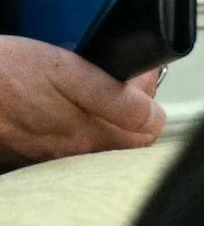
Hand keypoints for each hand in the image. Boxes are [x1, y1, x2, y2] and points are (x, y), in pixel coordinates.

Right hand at [0, 39, 162, 167]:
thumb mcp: (65, 71)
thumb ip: (116, 96)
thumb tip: (154, 113)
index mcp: (89, 136)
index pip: (149, 129)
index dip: (148, 97)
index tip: (137, 74)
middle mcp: (73, 153)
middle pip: (125, 135)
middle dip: (128, 104)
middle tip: (113, 75)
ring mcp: (49, 154)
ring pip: (95, 136)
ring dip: (99, 109)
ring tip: (83, 83)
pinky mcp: (28, 148)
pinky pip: (64, 137)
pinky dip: (70, 117)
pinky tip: (56, 99)